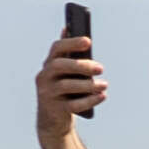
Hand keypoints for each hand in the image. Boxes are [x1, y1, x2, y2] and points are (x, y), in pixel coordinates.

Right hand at [35, 23, 107, 140]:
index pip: (57, 48)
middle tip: (100, 68)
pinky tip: (102, 96)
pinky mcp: (54, 109)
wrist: (53, 120)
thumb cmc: (64, 91)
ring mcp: (47, 93)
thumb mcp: (65, 73)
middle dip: (81, 65)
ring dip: (88, 85)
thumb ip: (68, 54)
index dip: (71, 43)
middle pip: (59, 65)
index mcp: (49, 64)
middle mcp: (44, 77)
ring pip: (66, 85)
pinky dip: (89, 101)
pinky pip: (72, 104)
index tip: (88, 41)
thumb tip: (66, 29)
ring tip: (104, 85)